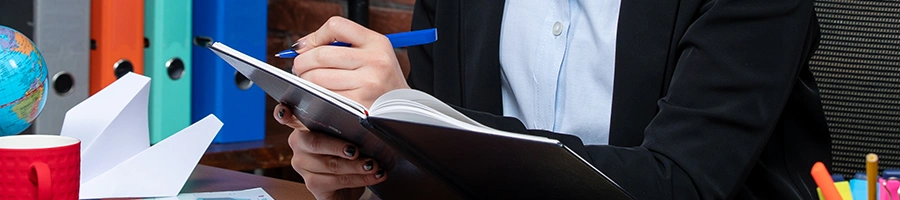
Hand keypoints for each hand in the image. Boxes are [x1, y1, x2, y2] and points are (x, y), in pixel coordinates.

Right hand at [274, 104, 386, 199]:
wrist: (354, 181)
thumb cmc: (352, 151)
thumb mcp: (353, 130)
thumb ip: (350, 118)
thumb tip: (363, 113)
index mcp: (305, 125)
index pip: (289, 115)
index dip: (284, 113)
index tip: (285, 111)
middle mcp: (299, 144)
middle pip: (314, 143)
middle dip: (337, 146)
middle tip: (355, 150)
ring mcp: (303, 165)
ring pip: (330, 164)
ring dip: (355, 165)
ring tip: (373, 165)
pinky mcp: (313, 184)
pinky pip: (336, 181)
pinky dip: (359, 178)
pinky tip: (373, 175)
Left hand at [291, 16, 408, 107]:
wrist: (405, 109)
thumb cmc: (382, 81)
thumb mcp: (374, 54)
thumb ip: (342, 46)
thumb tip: (301, 47)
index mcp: (377, 42)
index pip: (336, 26)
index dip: (315, 36)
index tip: (306, 47)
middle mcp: (376, 61)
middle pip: (321, 54)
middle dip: (302, 62)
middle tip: (300, 68)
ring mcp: (369, 84)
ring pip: (318, 77)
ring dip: (306, 81)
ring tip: (309, 83)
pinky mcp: (360, 104)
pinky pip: (324, 96)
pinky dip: (315, 96)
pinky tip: (319, 96)